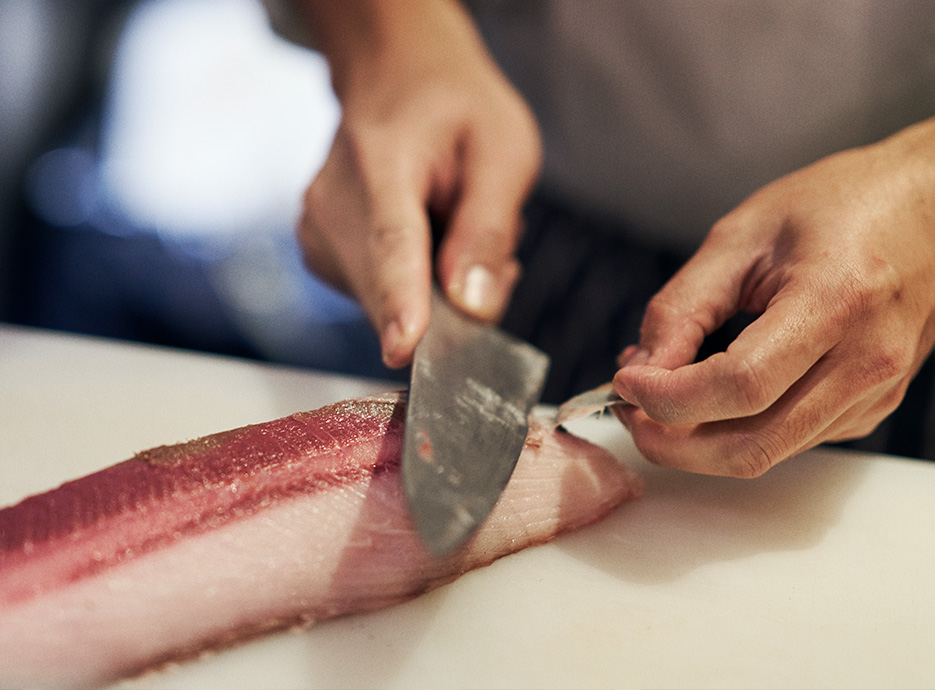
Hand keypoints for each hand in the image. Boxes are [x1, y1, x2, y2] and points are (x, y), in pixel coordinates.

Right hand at [297, 0, 540, 366]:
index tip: (404, 349)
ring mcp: (315, 228)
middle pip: (389, 290)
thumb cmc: (455, 108)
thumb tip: (474, 308)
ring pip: (384, 304)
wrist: (395, 77)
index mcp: (384, 160)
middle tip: (493, 254)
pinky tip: (427, 243)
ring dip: (433, 292)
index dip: (401, 300)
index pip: (392, 241)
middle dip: (450, 300)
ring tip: (455, 229)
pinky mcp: (317, 252)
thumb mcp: (504, 149)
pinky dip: (411, 289)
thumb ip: (490, 230)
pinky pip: (375, 299)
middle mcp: (333, 198)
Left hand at [613, 118, 934, 476]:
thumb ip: (683, 306)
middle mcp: (866, 361)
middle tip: (627, 411)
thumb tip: (642, 369)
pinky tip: (706, 394)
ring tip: (659, 396)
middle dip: (671, 443)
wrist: (928, 206)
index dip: (668, 398)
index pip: (739, 387)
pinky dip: (733, 429)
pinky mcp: (870, 406)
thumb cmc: (836, 204)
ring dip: (696, 441)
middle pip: (750, 445)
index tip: (624, 383)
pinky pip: (787, 439)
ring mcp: (875, 392)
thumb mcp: (741, 236)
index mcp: (835, 302)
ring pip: (765, 453)